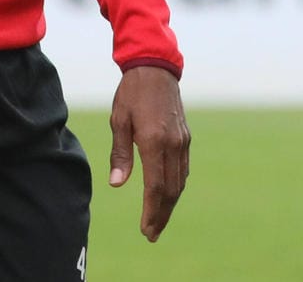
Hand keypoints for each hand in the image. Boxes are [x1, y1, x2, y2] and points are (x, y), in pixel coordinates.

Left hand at [108, 66, 189, 241]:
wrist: (154, 69)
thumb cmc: (131, 93)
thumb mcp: (118, 121)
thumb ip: (120, 154)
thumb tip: (116, 184)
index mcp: (154, 141)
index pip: (155, 187)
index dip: (151, 211)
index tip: (145, 229)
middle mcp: (173, 145)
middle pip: (171, 191)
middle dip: (161, 215)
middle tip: (151, 234)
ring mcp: (182, 142)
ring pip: (179, 182)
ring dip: (169, 204)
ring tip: (158, 221)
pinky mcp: (185, 138)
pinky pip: (182, 169)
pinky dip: (175, 187)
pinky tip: (166, 195)